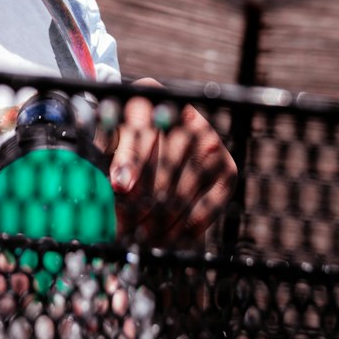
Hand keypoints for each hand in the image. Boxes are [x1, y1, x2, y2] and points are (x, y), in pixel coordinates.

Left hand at [108, 79, 236, 247]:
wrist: (158, 141)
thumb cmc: (126, 141)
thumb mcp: (111, 140)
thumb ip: (111, 155)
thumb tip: (120, 184)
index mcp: (151, 97)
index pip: (142, 130)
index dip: (130, 160)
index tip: (119, 186)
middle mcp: (187, 117)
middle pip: (163, 167)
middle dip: (141, 204)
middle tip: (123, 229)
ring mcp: (211, 142)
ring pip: (182, 192)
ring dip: (159, 222)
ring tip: (140, 239)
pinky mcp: (227, 170)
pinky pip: (207, 207)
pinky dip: (185, 229)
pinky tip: (165, 241)